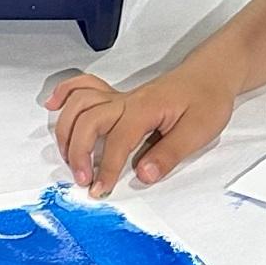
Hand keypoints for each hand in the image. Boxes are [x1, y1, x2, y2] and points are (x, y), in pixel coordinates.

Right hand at [43, 66, 233, 196]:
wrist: (212, 74)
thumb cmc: (207, 100)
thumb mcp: (198, 131)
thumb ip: (169, 154)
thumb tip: (143, 174)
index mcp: (145, 109)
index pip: (117, 141)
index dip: (106, 168)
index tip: (101, 189)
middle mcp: (126, 100)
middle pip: (88, 120)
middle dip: (78, 152)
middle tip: (82, 179)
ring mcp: (120, 96)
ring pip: (80, 104)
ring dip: (66, 129)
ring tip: (67, 156)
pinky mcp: (118, 96)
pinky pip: (85, 87)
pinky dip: (65, 93)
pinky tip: (53, 104)